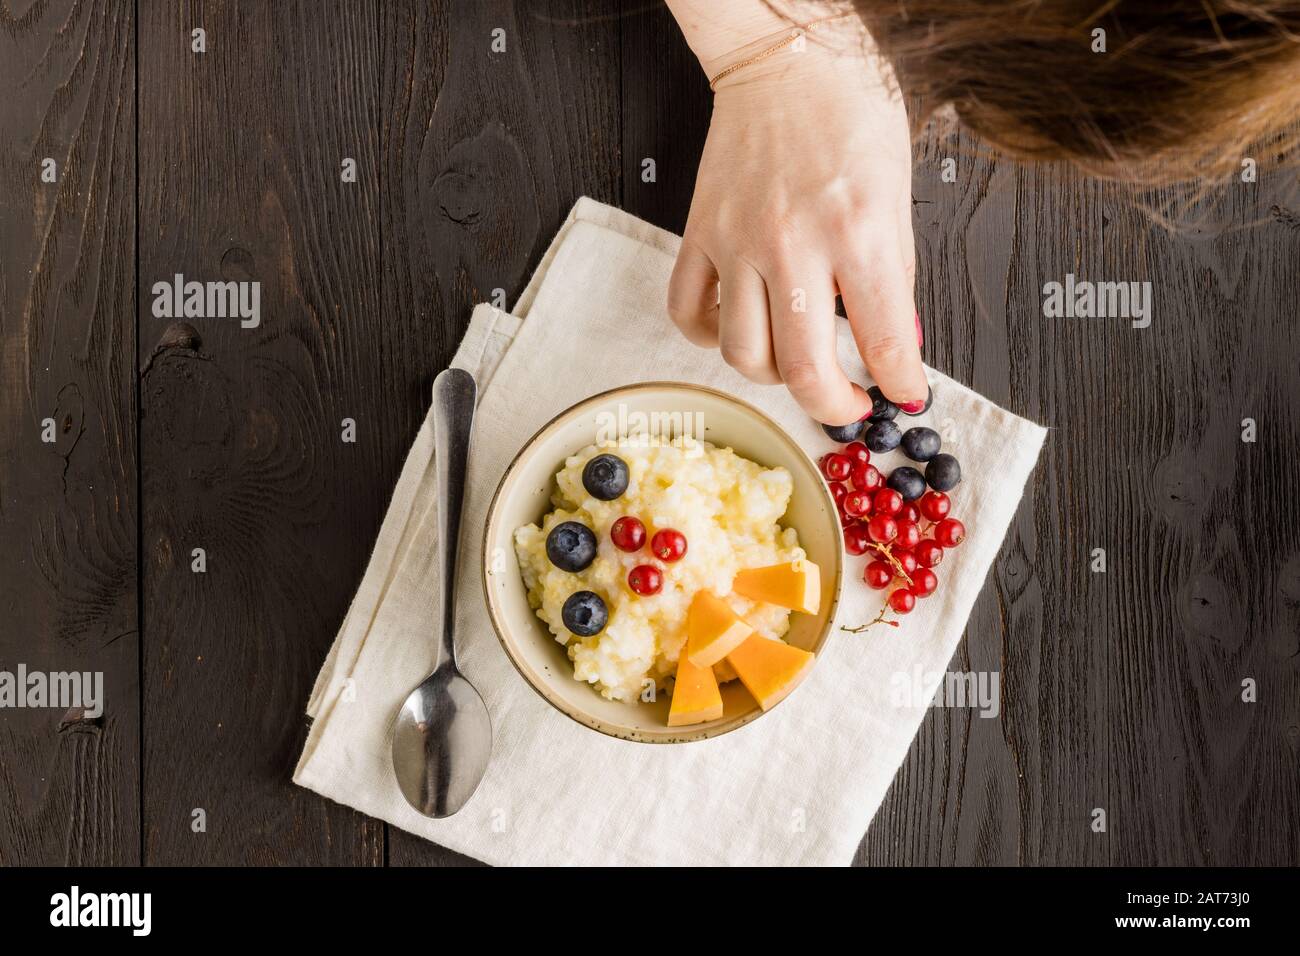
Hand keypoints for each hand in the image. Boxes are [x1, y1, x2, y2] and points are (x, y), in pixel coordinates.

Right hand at [666, 26, 925, 425]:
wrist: (784, 57)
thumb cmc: (849, 110)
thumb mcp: (897, 191)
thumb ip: (896, 275)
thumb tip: (896, 344)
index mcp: (858, 230)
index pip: (883, 343)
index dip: (901, 386)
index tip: (904, 395)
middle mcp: (793, 244)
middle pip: (804, 371)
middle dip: (834, 406)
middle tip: (849, 402)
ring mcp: (737, 242)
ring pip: (743, 355)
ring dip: (774, 376)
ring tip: (795, 359)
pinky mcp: (699, 234)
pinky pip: (689, 314)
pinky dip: (710, 338)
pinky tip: (739, 326)